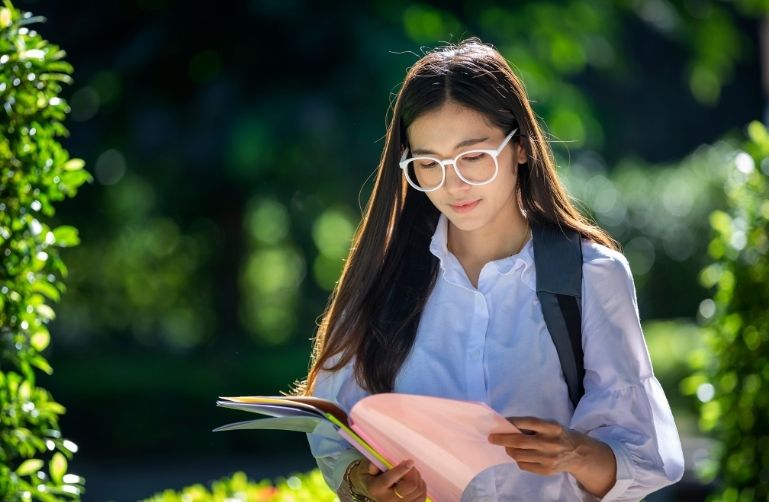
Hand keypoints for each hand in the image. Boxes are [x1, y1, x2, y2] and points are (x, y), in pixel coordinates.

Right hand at [351, 459, 426, 501]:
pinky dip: (422, 486)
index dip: (401, 470)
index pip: (388, 480)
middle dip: (413, 472)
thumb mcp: (365, 469)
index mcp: (376, 489)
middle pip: (410, 486)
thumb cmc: (371, 476)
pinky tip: (416, 482)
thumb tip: (374, 466)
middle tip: (409, 466)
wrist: (373, 491)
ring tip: (411, 473)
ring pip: (418, 490)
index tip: (410, 462)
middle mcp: (388, 500)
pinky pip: (422, 497)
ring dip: (418, 478)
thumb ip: (370, 465)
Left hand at [487, 416, 616, 496]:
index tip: (499, 423)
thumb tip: (507, 426)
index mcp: (552, 428)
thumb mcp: (549, 425)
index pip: (529, 422)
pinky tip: (520, 455)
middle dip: (502, 439)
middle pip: (520, 441)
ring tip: (507, 446)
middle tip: (492, 438)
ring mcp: (548, 458)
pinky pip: (524, 465)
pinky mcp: (546, 470)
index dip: (512, 422)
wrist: (578, 453)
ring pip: (519, 455)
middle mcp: (550, 443)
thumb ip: (532, 426)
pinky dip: (518, 459)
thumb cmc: (558, 435)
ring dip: (509, 450)